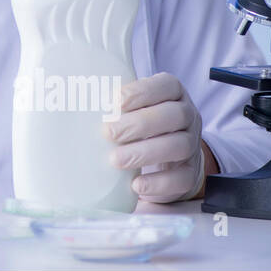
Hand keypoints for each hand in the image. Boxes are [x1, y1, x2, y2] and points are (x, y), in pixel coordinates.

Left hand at [104, 72, 204, 202]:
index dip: (143, 91)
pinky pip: (181, 178)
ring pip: (178, 146)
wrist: (172, 159)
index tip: (116, 101)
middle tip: (108, 133)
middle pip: (174, 116)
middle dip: (139, 124)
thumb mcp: (134, 107)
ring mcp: (192, 145)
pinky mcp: (190, 173)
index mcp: (174, 94)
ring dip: (144, 153)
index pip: (167, 85)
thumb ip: (116, 102)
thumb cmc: (143, 125)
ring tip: (115, 160)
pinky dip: (157, 183)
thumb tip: (78, 97)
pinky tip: (136, 184)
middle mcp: (188, 116)